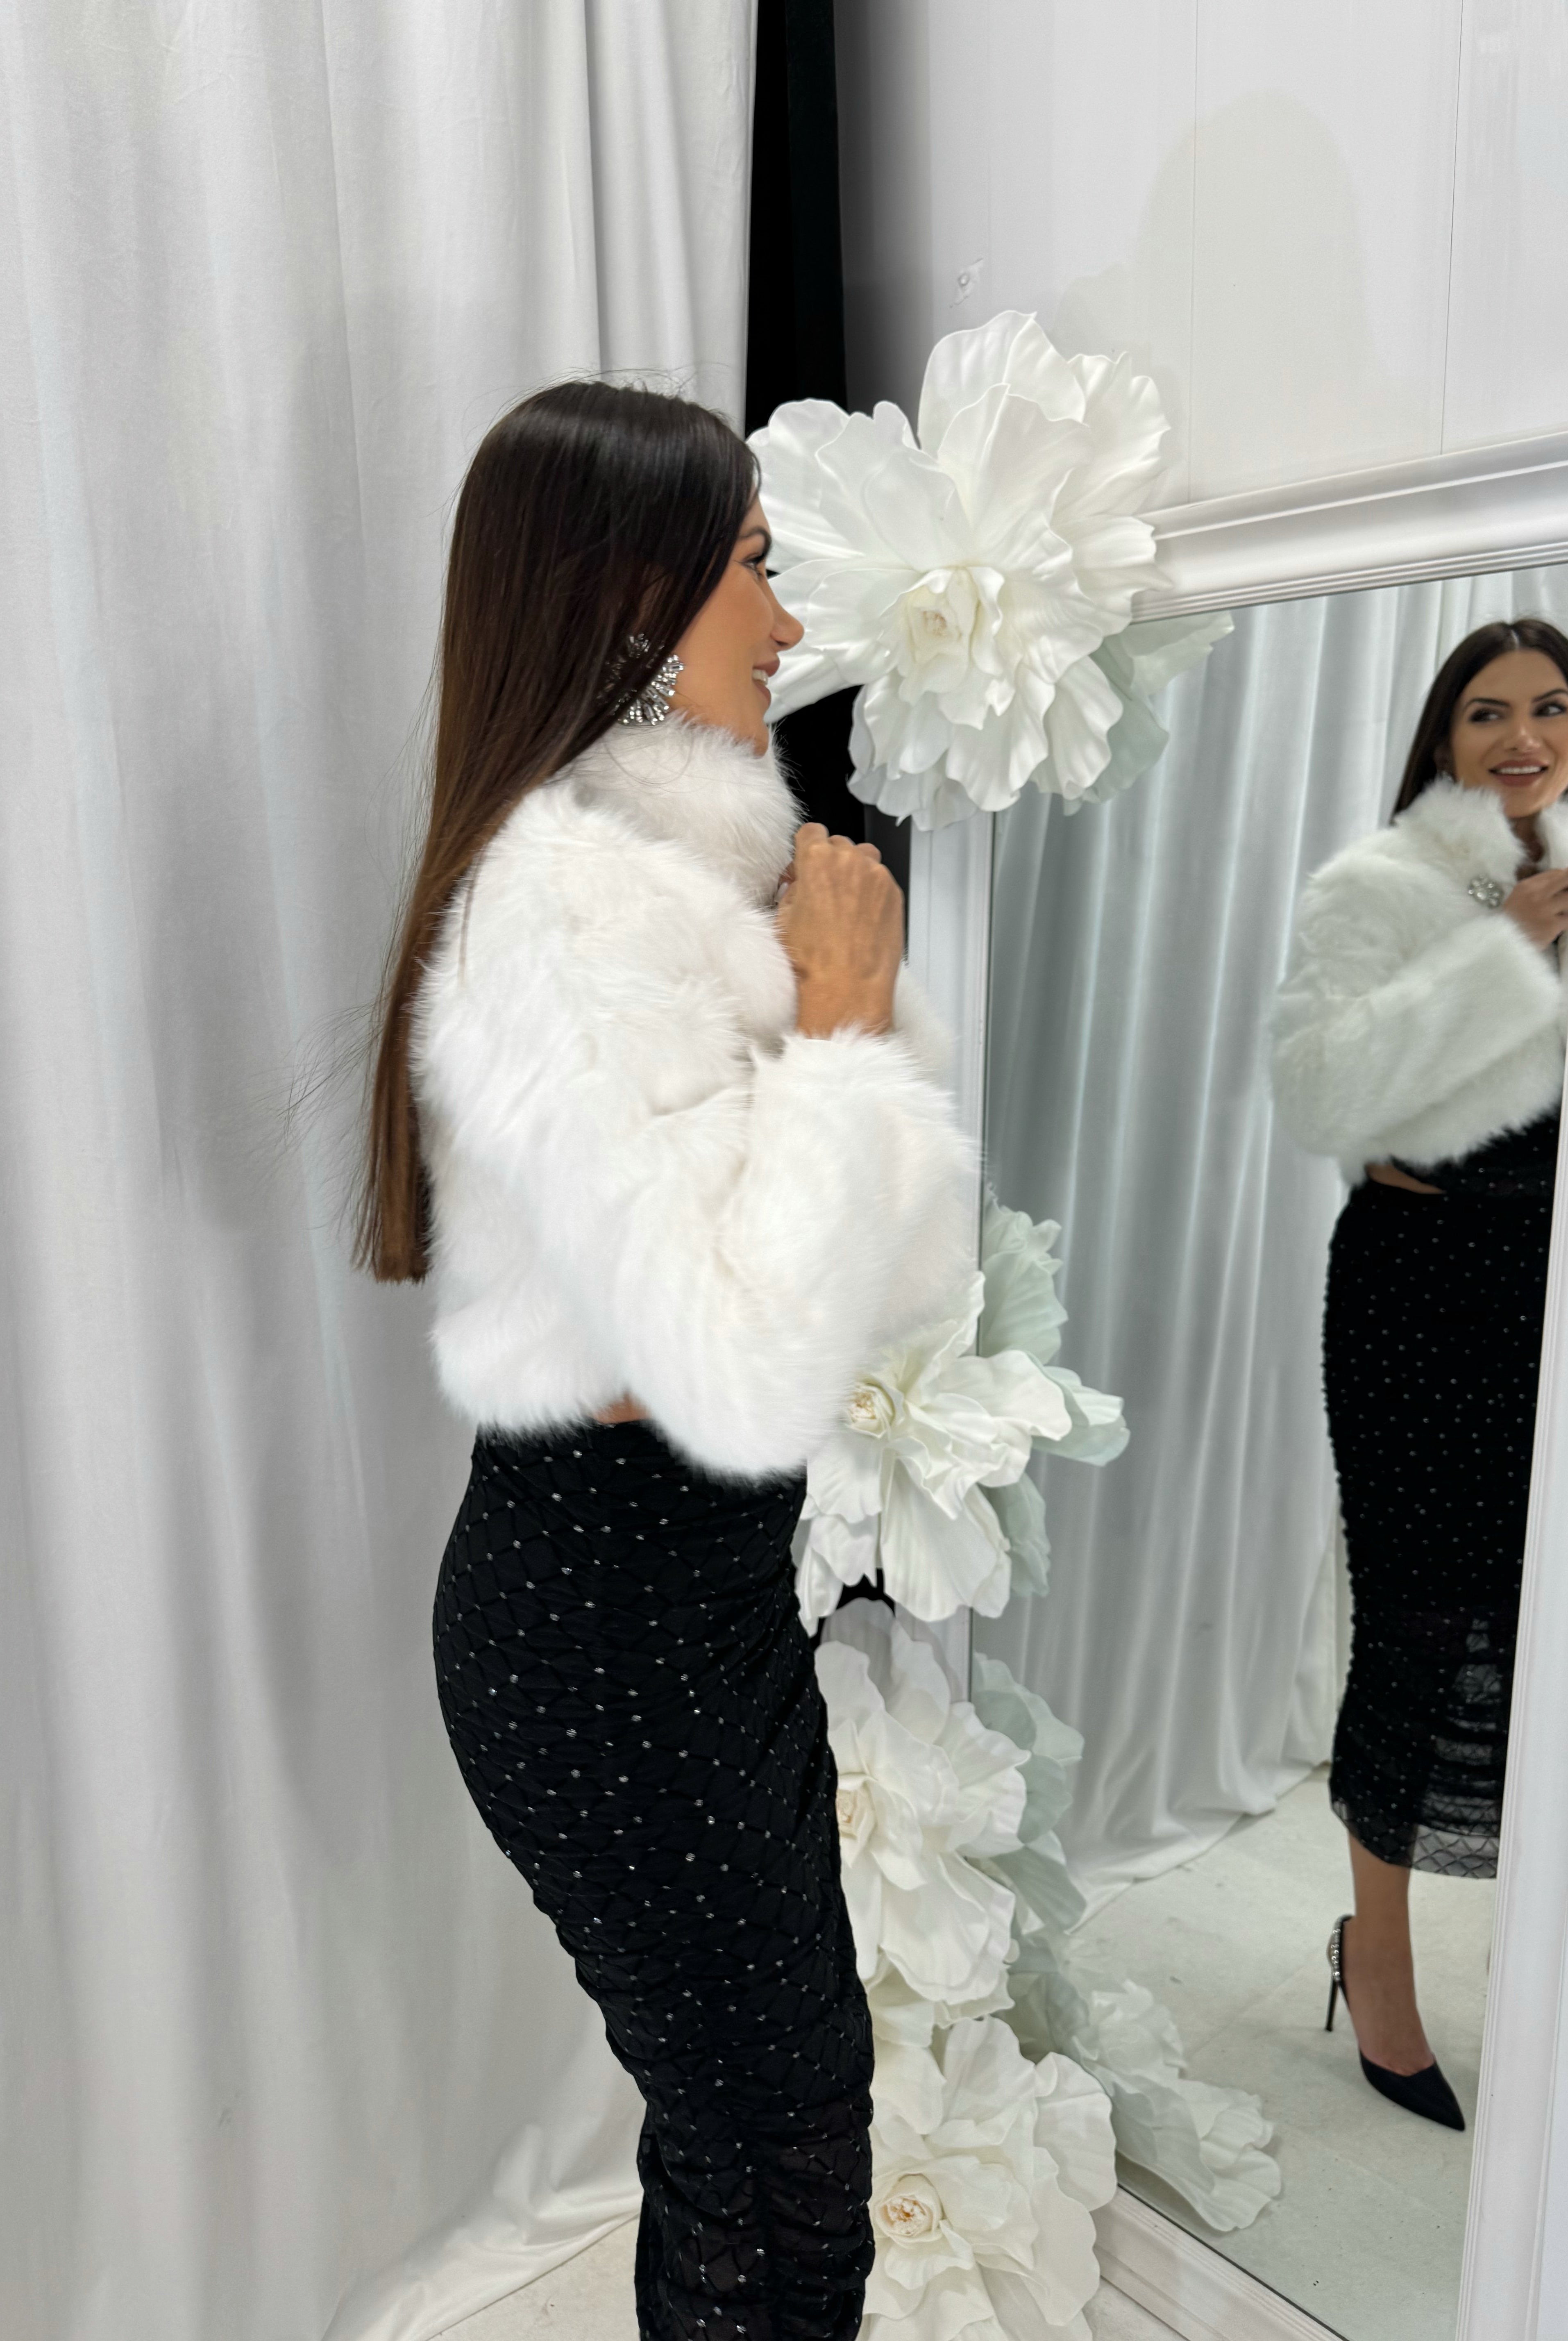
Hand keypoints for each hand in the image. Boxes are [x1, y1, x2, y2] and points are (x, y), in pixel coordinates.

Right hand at [775, 822, 902, 1037]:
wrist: (846, 990)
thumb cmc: (813, 962)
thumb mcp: (783, 920)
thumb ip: (793, 889)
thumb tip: (799, 882)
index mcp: (817, 860)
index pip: (811, 832)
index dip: (804, 849)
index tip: (803, 865)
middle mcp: (851, 862)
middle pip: (838, 844)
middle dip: (829, 861)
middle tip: (821, 889)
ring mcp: (877, 877)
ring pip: (864, 858)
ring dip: (853, 871)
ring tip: (843, 901)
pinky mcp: (895, 895)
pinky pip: (880, 881)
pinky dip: (871, 892)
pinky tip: (860, 918)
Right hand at [1503, 867, 1567, 947]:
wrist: (1503, 943)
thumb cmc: (1510, 921)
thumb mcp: (1517, 897)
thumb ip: (1536, 887)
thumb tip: (1559, 878)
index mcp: (1527, 886)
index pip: (1556, 873)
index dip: (1565, 878)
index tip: (1564, 887)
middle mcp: (1537, 895)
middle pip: (1566, 880)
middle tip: (1565, 896)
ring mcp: (1545, 910)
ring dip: (1567, 906)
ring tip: (1561, 911)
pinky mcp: (1552, 926)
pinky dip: (1566, 921)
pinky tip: (1560, 924)